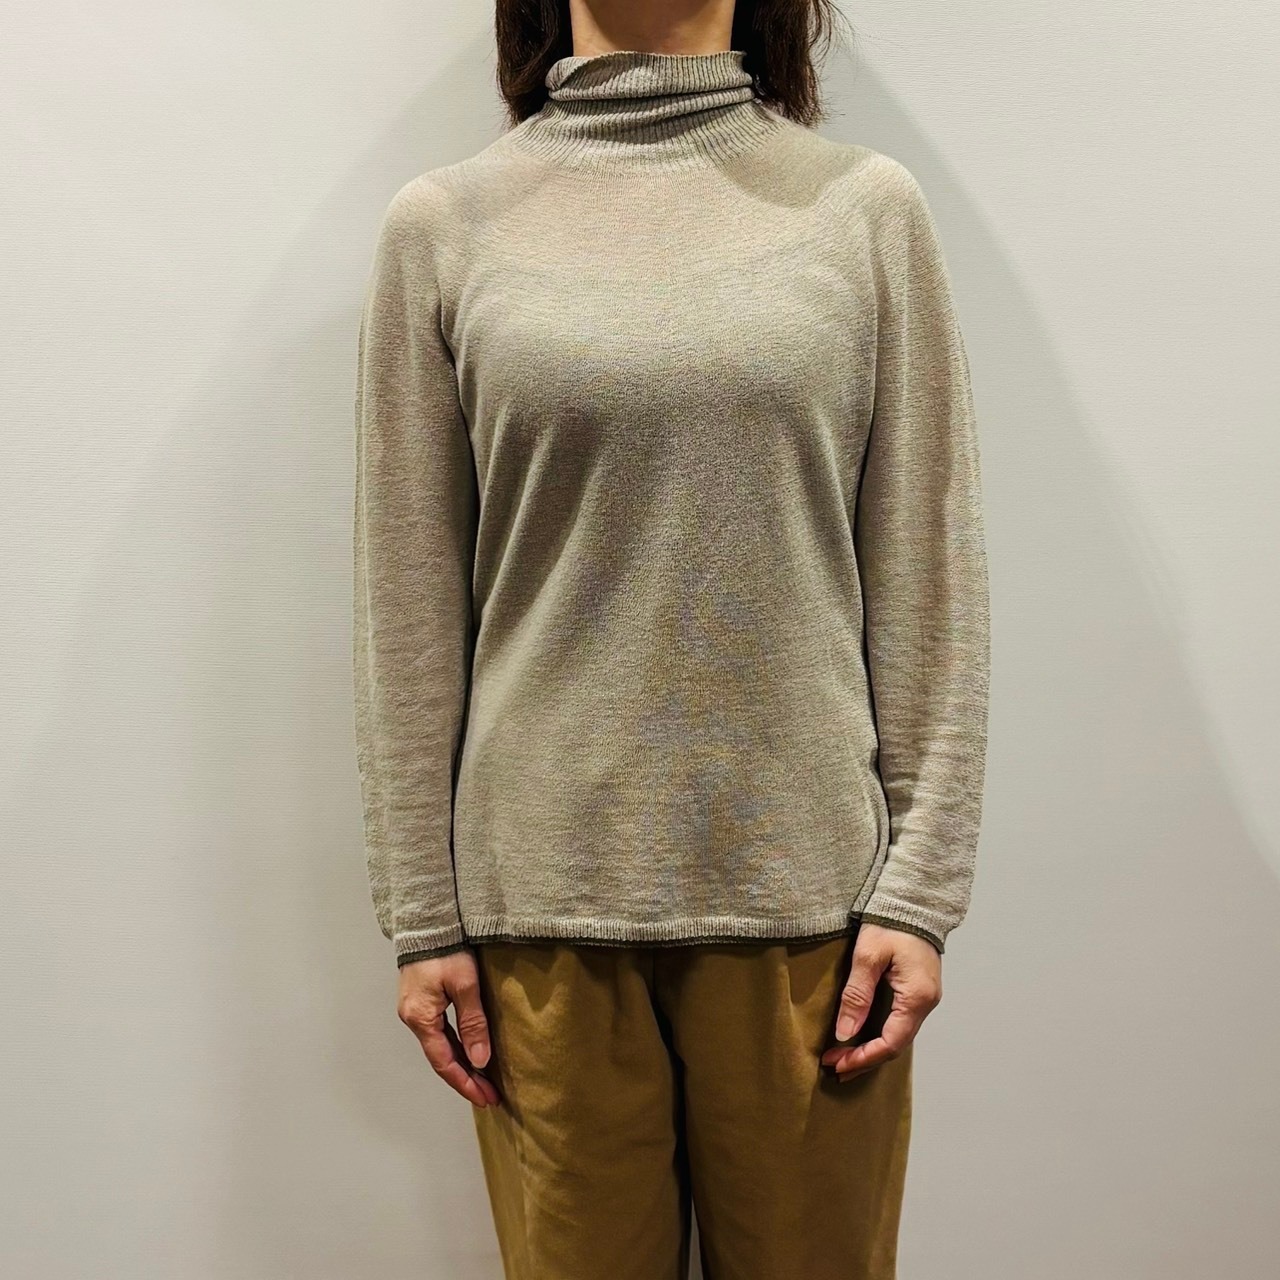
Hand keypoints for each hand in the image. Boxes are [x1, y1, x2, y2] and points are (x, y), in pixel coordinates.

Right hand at [397, 948, 501, 1107]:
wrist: (427, 922)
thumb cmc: (446, 949)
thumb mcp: (465, 985)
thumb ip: (473, 1023)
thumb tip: (480, 1060)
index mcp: (421, 1018)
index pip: (445, 1063)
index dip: (466, 1083)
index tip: (485, 1099)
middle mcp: (413, 1019)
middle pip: (441, 1059)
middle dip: (466, 1079)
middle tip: (489, 1096)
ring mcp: (415, 1010)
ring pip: (440, 1047)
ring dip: (461, 1064)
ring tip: (483, 1081)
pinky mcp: (420, 1001)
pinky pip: (438, 1033)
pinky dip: (455, 1047)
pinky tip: (469, 1053)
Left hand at [821, 922, 941, 1079]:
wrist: (913, 900)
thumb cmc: (890, 922)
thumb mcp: (867, 957)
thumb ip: (857, 995)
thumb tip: (845, 1033)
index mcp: (916, 997)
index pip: (890, 1043)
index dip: (863, 1058)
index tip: (837, 1064)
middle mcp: (926, 1003)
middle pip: (895, 1045)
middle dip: (864, 1059)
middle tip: (835, 1067)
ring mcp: (924, 998)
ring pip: (898, 1036)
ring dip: (871, 1048)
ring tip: (843, 1058)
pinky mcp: (918, 991)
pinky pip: (899, 1022)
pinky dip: (879, 1034)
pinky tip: (862, 1036)